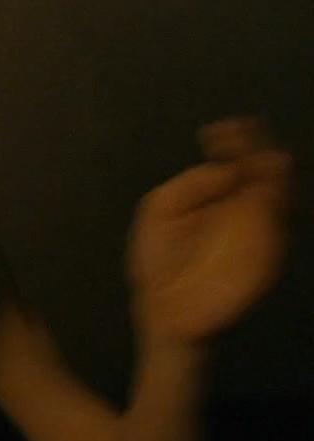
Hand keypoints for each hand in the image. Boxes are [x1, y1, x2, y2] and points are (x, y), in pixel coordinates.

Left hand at [128, 118, 293, 345]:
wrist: (165, 310)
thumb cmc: (159, 263)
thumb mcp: (159, 212)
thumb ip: (190, 185)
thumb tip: (227, 168)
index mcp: (217, 196)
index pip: (238, 161)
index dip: (236, 141)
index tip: (222, 130)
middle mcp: (241, 209)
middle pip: (265, 172)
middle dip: (260, 152)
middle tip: (247, 138)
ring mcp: (255, 232)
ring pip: (280, 195)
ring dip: (274, 176)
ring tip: (260, 160)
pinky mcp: (264, 257)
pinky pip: (279, 229)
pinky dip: (275, 211)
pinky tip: (261, 195)